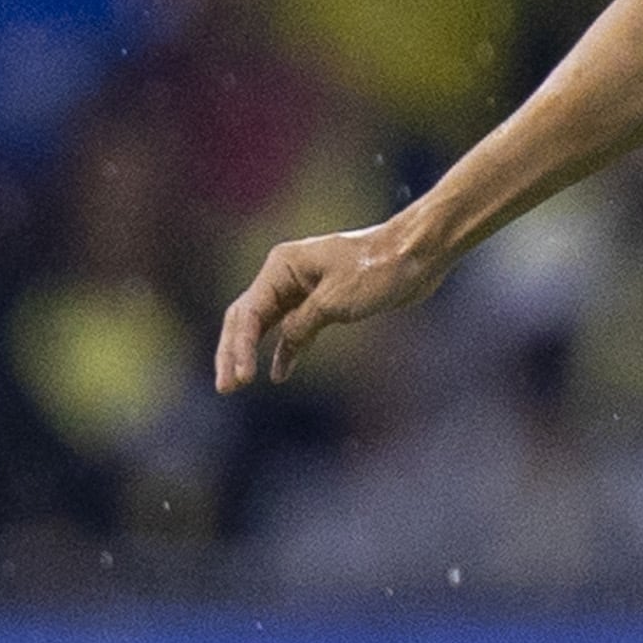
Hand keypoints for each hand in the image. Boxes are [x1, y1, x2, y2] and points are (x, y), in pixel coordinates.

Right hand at [215, 221, 446, 389]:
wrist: (416, 255)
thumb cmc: (377, 269)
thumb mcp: (335, 301)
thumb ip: (302, 325)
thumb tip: (283, 346)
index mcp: (281, 266)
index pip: (248, 313)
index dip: (239, 348)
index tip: (240, 379)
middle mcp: (286, 275)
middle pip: (248, 319)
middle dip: (234, 353)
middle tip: (226, 388)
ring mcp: (303, 288)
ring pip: (268, 325)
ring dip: (253, 353)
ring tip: (238, 383)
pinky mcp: (324, 302)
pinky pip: (294, 329)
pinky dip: (286, 350)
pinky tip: (279, 373)